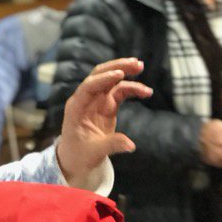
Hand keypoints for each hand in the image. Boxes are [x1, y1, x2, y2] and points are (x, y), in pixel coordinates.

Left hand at [57, 58, 152, 188]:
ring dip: (125, 71)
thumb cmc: (80, 155)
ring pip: (111, 80)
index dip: (103, 79)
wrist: (76, 159)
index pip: (89, 87)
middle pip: (100, 75)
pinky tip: (146, 91)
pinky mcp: (107, 105)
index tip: (120, 74)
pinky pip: (120, 92)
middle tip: (135, 63)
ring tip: (141, 67)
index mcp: (77, 108)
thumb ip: (112, 145)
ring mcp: (97, 100)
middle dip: (117, 66)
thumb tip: (131, 145)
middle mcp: (86, 99)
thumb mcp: (94, 152)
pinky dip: (132, 89)